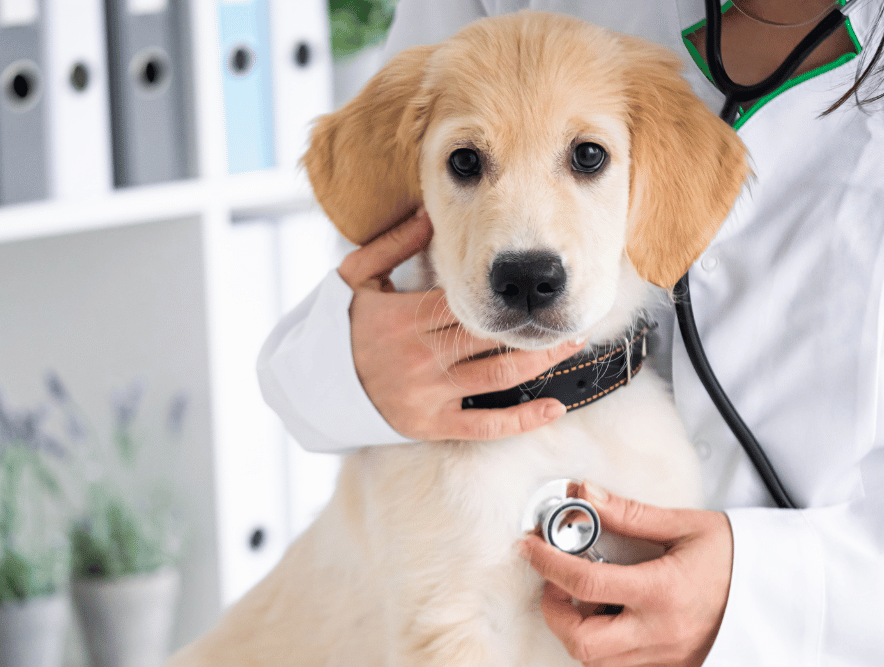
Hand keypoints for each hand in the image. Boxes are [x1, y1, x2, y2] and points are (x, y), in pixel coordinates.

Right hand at [337, 208, 585, 440]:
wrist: (312, 385)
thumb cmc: (338, 326)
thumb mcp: (356, 277)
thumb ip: (394, 244)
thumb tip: (428, 211)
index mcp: (401, 317)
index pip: (461, 302)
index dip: (500, 295)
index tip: (531, 285)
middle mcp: (418, 356)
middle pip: (488, 338)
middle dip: (533, 327)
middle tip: (569, 314)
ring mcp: (426, 394)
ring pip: (495, 377)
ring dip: (539, 362)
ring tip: (570, 345)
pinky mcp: (430, 424)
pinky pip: (482, 426)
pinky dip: (520, 420)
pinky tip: (553, 408)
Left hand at [520, 482, 732, 666]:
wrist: (781, 590)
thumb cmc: (737, 556)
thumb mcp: (684, 525)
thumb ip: (628, 514)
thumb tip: (583, 494)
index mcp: (663, 592)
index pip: (584, 585)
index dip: (547, 563)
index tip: (531, 546)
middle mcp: (661, 633)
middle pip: (582, 642)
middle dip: (554, 611)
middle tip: (554, 581)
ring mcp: (667, 657)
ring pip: (598, 662)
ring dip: (576, 631)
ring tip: (581, 597)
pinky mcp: (674, 666)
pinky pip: (623, 666)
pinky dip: (603, 646)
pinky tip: (608, 617)